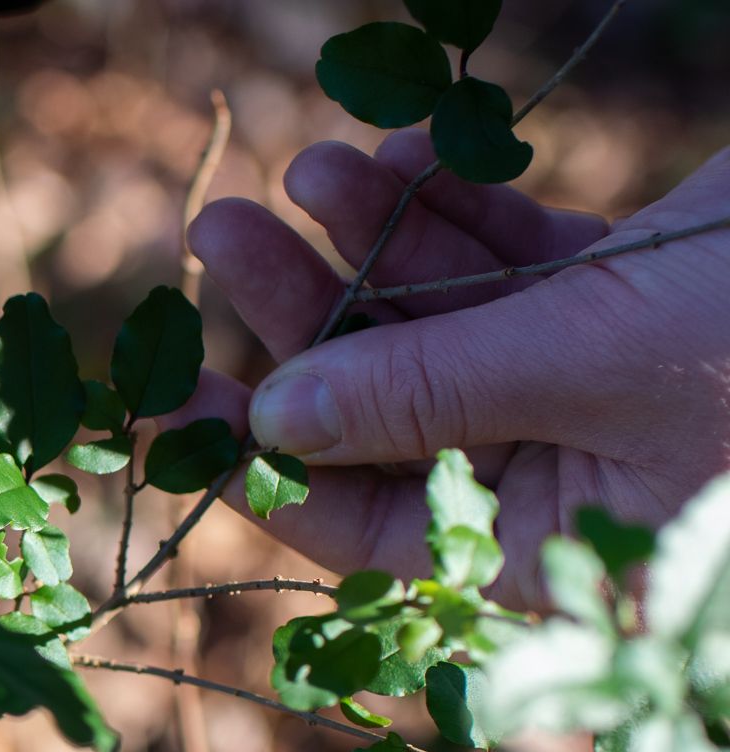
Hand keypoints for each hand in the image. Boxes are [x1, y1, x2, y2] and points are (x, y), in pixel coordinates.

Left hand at [187, 129, 729, 607]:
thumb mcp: (589, 365)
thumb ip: (430, 393)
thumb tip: (276, 423)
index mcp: (561, 545)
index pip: (375, 528)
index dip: (268, 468)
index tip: (171, 407)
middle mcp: (565, 476)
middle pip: (391, 407)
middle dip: (308, 314)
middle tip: (221, 235)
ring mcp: (593, 387)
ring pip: (444, 319)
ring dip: (374, 238)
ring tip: (308, 172)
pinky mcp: (628, 298)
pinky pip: (514, 258)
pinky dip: (459, 208)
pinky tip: (403, 158)